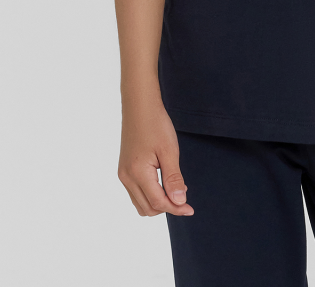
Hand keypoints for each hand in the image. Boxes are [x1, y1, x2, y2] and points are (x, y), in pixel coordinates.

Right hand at [118, 97, 194, 217]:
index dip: (176, 208)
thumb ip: (173, 179)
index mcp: (137, 173)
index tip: (191, 209)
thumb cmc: (156, 125)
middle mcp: (126, 177)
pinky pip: (136, 193)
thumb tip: (179, 202)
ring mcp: (123, 174)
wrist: (140, 106)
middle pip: (148, 208)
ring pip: (140, 204)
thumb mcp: (169, 151)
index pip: (158, 203)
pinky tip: (163, 184)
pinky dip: (150, 195)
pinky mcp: (124, 170)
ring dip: (158, 203)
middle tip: (184, 198)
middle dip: (167, 207)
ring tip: (175, 190)